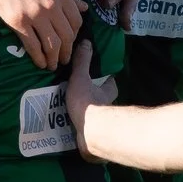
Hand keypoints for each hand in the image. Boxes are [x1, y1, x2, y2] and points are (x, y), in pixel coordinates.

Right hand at [0, 0, 83, 68]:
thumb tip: (84, 7)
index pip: (77, 21)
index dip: (76, 35)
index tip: (71, 42)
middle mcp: (52, 5)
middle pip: (67, 36)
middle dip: (67, 52)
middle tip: (64, 60)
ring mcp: (35, 14)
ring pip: (52, 44)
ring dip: (54, 59)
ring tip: (52, 65)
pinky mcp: (17, 21)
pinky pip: (33, 46)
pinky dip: (38, 58)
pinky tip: (39, 63)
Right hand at [66, 38, 118, 158]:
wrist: (91, 134)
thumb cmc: (87, 104)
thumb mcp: (80, 79)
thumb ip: (82, 62)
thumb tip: (86, 42)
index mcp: (106, 94)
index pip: (110, 84)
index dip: (107, 81)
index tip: (102, 77)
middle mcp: (108, 109)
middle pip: (104, 102)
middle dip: (97, 100)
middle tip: (83, 97)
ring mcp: (102, 126)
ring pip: (97, 119)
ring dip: (89, 117)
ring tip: (72, 115)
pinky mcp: (95, 140)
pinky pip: (88, 134)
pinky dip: (83, 133)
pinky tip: (72, 133)